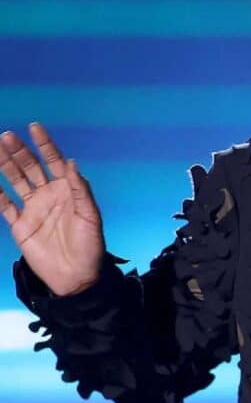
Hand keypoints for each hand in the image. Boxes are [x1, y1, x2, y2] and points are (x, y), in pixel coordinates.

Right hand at [0, 123, 104, 295]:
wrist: (76, 275)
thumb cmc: (90, 244)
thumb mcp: (90, 215)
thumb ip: (80, 189)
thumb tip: (71, 162)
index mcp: (67, 190)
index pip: (53, 161)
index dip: (45, 144)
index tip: (35, 127)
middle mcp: (48, 195)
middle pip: (30, 167)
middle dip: (19, 151)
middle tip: (6, 135)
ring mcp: (32, 209)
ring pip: (15, 181)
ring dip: (5, 165)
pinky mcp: (19, 225)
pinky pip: (4, 206)